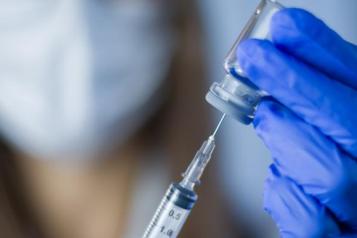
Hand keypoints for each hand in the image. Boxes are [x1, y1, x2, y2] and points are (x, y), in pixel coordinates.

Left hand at [237, 8, 356, 236]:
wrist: (347, 214)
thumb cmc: (334, 160)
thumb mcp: (330, 120)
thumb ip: (315, 93)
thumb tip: (277, 48)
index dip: (322, 52)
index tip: (284, 26)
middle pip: (350, 121)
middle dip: (295, 83)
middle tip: (255, 57)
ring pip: (331, 173)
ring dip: (287, 138)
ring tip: (266, 117)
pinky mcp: (339, 237)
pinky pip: (310, 221)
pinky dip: (284, 193)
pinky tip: (278, 176)